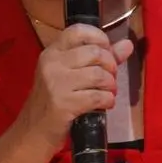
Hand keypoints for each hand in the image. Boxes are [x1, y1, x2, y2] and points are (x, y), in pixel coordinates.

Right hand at [17, 24, 133, 149]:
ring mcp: (56, 83)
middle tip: (109, 78)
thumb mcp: (71, 75)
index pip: (78, 30)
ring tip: (108, 92)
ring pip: (98, 74)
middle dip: (111, 66)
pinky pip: (97, 96)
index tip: (107, 51)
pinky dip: (108, 100)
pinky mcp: (63, 104)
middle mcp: (52, 63)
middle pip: (94, 52)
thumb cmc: (54, 101)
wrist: (33, 132)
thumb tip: (127, 44)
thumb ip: (100, 58)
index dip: (99, 37)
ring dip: (110, 85)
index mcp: (52, 52)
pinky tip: (105, 104)